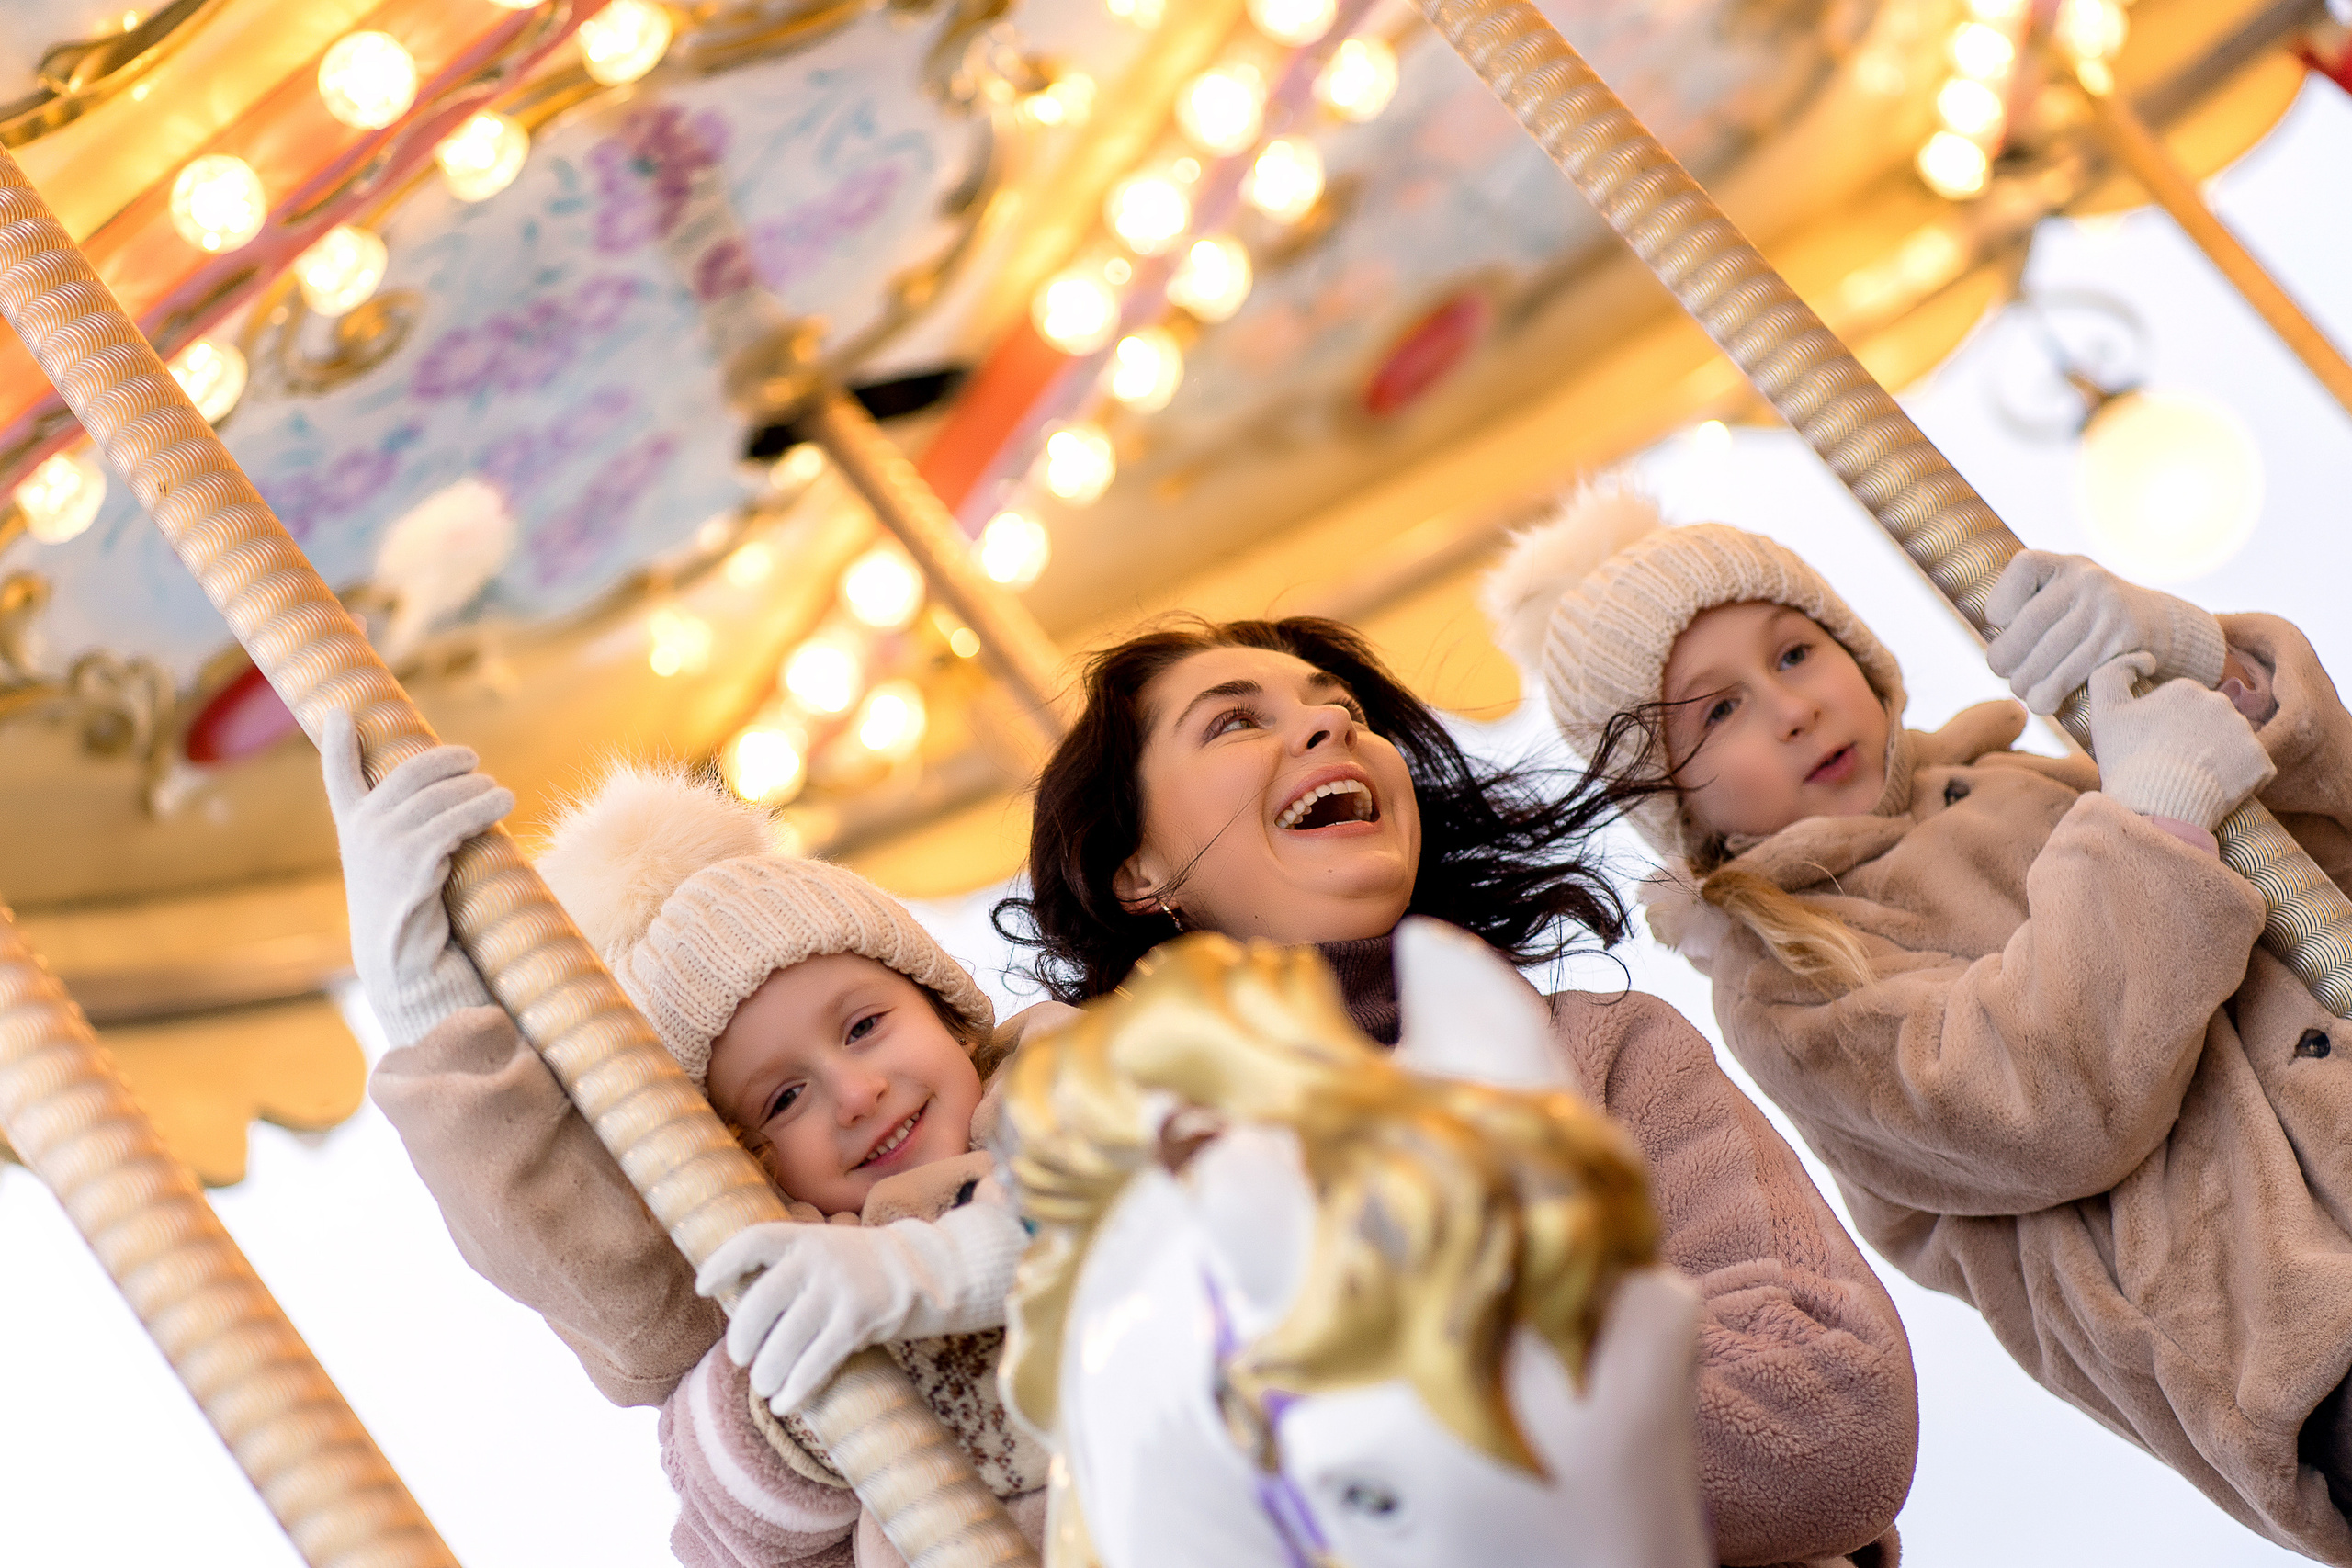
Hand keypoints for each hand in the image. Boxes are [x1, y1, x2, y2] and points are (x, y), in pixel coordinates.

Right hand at [320, 708, 511, 1048]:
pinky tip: (503, 803)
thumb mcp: (401, 864)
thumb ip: (411, 829)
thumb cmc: (414, 913)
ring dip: (475, 787)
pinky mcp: (413, 862)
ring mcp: (384, 845)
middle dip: (444, 761)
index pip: (338, 776)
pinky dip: (482, 807)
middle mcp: (363, 831)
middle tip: (473, 760)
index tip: (340, 714)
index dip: (335, 744)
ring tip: (499, 792)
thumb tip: (455, 789)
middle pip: (409, 773)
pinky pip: (453, 821)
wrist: (405, 964)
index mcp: (354, 828)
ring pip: (439, 796)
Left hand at [696, 1190, 1026, 1413]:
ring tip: (763, 1386)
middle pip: (761, 1300)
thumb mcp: (823, 1250)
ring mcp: (841, 1289)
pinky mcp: (859, 1321)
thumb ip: (786, 1271)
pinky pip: (817, 1362)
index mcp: (805, 1238)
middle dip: (743, 1336)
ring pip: (786, 1340)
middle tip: (739, 1357)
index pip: (753, 1241)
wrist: (925, 1270)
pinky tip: (785, 1403)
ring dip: (767, 1372)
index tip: (705, 1287)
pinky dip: (796, 1388)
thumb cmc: (859, 1268)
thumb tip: (738, 1316)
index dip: (723, 1263)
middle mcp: (819, 1259)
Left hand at [1986, 551, 2225, 714]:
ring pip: (2053, 651)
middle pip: (2031, 620)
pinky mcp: (2125, 637)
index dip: (2000, 609)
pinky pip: (2079, 670)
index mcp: (2062, 562)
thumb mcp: (2058, 593)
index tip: (2002, 626)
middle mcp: (2087, 578)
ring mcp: (2109, 606)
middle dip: (2007, 656)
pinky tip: (2043, 701)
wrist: (2155, 623)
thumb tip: (1996, 654)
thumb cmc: (2085, 614)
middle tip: (2004, 673)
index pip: (2022, 571)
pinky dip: (2053, 691)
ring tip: (2022, 690)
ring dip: (2027, 680)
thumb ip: (2024, 608)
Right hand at [2087, 653, 2274, 832]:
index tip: (2154, 747)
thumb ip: (2112, 673)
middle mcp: (2221, 703)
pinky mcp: (2262, 762)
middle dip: (2196, 739)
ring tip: (2194, 779)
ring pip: (2232, 743)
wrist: (2159, 807)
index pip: (2182, 706)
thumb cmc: (2128, 761)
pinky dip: (2239, 780)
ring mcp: (2245, 733)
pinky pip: (2253, 768)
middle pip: (2209, 721)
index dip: (2166, 727)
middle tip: (2174, 764)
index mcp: (2187, 689)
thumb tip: (2145, 659)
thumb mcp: (2104, 712)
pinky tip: (2216, 790)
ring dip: (2218, 757)